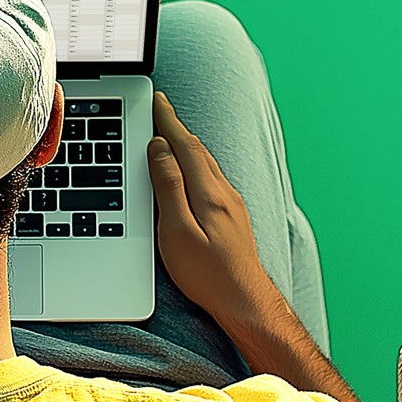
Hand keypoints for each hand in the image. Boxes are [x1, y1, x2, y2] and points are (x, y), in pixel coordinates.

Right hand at [146, 90, 275, 320]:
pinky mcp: (234, 217)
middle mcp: (225, 192)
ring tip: (171, 136)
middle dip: (176, 129)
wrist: (244, 301)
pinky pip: (212, 178)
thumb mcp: (176, 230)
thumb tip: (160, 150)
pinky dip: (197, 164)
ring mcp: (232, 204)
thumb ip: (168, 187)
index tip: (156, 101)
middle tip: (160, 111)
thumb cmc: (207, 274)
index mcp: (209, 192)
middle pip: (197, 150)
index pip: (185, 145)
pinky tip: (191, 172)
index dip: (168, 121)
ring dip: (187, 146)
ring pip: (207, 164)